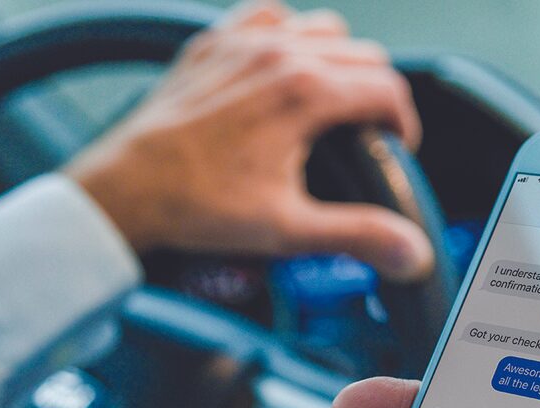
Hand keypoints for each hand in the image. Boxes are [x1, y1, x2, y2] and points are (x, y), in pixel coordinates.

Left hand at [65, 0, 431, 279]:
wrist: (128, 188)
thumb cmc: (199, 206)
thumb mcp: (287, 228)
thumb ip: (357, 234)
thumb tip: (411, 252)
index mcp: (305, 93)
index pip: (388, 88)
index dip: (403, 123)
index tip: (393, 149)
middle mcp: (279, 53)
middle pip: (364, 56)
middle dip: (377, 94)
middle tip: (366, 136)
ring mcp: (244, 41)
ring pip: (323, 29)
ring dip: (339, 62)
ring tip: (330, 105)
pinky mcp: (214, 43)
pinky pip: (271, 15)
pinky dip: (288, 36)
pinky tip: (283, 71)